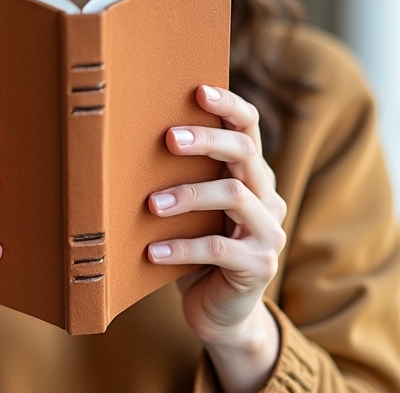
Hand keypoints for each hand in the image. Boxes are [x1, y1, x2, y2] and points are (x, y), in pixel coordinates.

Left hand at [147, 85, 285, 392]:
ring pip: (234, 196)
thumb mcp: (190, 206)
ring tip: (151, 204)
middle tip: (169, 138)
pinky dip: (182, 248)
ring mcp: (269, 230)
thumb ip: (180, 175)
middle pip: (244, 153)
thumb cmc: (195, 245)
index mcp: (251, 172)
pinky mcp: (260, 264)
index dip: (228, 105)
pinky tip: (151, 252)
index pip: (249, 126)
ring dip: (189, 196)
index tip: (198, 90)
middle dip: (206, 140)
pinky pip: (219, 248)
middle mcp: (268, 195)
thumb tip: (129, 135)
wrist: (218, 309)